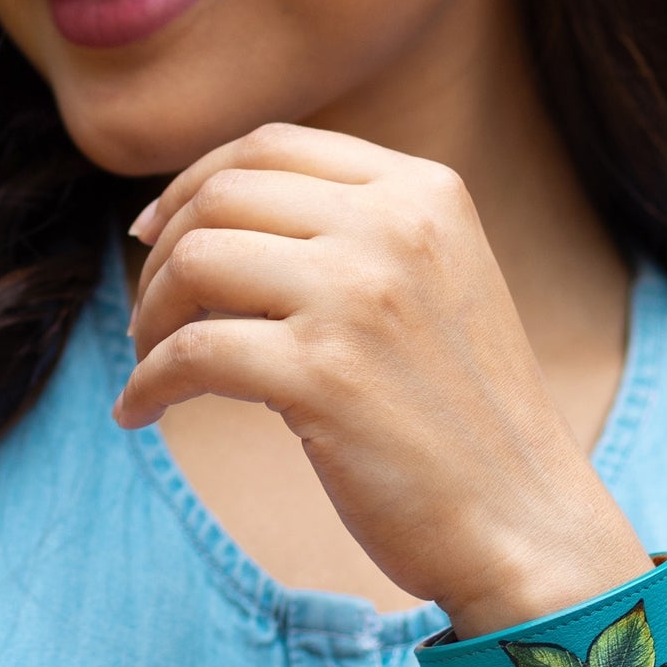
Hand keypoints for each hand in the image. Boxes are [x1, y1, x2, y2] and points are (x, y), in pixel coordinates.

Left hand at [117, 124, 652, 632]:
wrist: (526, 520)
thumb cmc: (462, 412)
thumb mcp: (432, 279)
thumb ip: (352, 230)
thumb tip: (207, 212)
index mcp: (423, 190)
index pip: (271, 146)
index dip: (193, 182)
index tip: (155, 232)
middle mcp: (393, 225)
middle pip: (223, 196)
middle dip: (164, 255)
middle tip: (150, 315)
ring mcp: (358, 295)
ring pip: (195, 263)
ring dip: (151, 316)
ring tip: (149, 362)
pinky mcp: (323, 374)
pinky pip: (189, 354)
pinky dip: (147, 383)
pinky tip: (141, 413)